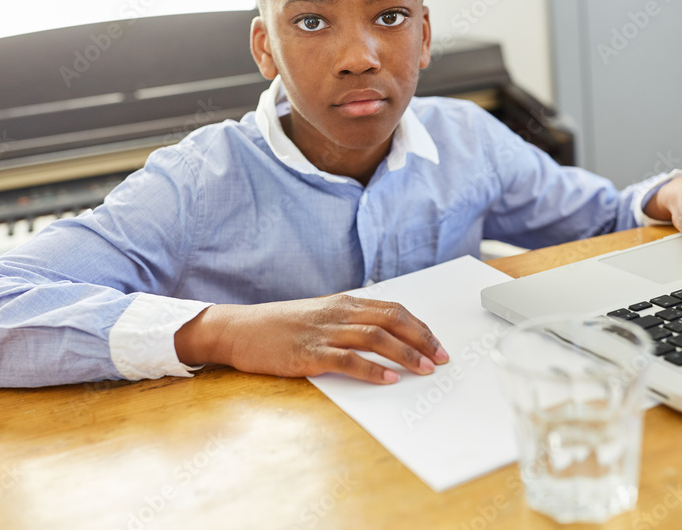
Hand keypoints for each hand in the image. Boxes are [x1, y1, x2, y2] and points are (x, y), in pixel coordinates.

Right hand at [174, 294, 448, 383]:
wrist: (240, 329)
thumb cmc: (280, 326)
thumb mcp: (320, 316)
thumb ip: (349, 322)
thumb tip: (384, 337)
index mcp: (344, 303)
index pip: (393, 310)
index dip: (419, 327)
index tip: (438, 344)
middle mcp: (338, 313)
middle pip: (391, 320)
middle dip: (421, 339)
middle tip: (441, 358)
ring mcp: (324, 332)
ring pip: (375, 338)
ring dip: (405, 354)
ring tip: (424, 369)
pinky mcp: (309, 353)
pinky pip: (347, 360)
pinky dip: (371, 369)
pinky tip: (388, 379)